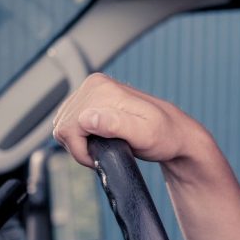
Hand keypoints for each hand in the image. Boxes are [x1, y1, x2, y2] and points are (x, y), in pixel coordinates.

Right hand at [52, 73, 201, 167]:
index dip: (82, 150)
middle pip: (64, 126)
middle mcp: (95, 84)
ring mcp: (93, 89)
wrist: (176, 133)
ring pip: (64, 125)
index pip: (69, 127)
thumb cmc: (165, 136)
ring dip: (82, 142)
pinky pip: (71, 122)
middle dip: (81, 146)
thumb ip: (116, 125)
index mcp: (103, 90)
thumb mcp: (145, 135)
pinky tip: (102, 138)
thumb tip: (88, 117)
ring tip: (108, 144)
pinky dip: (82, 136)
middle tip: (109, 151)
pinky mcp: (92, 98)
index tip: (103, 156)